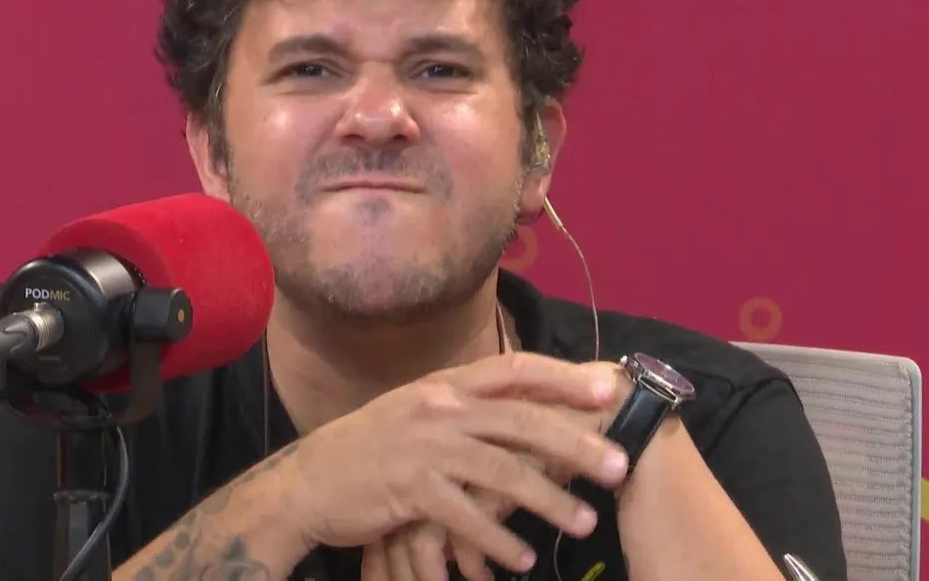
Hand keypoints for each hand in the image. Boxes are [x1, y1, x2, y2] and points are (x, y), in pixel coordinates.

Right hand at [282, 353, 629, 573]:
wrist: (308, 482)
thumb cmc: (372, 449)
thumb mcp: (418, 414)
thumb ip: (465, 409)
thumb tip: (523, 412)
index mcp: (445, 386)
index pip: (514, 369)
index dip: (562, 376)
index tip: (607, 390)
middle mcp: (439, 408)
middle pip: (521, 421)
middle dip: (576, 444)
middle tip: (619, 467)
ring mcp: (423, 448)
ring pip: (503, 472)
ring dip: (549, 500)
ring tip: (585, 522)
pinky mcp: (408, 490)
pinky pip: (466, 517)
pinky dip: (499, 540)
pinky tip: (522, 559)